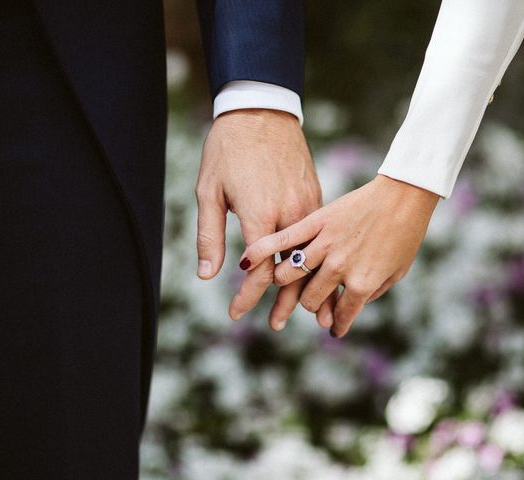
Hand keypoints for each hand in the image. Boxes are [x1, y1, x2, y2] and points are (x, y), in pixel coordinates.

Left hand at [195, 109, 323, 328]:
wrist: (261, 111)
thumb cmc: (229, 149)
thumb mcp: (210, 192)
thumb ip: (210, 236)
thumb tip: (208, 275)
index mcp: (261, 216)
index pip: (258, 271)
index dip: (247, 297)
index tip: (237, 314)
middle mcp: (290, 215)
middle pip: (291, 270)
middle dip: (284, 302)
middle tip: (276, 325)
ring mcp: (307, 205)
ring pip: (308, 256)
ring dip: (305, 284)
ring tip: (307, 310)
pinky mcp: (315, 196)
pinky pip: (315, 236)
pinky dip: (315, 258)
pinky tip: (314, 270)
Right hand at [239, 175, 439, 336]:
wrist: (404, 195)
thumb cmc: (406, 234)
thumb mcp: (397, 272)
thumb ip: (373, 292)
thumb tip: (352, 305)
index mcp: (362, 283)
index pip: (341, 315)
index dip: (338, 324)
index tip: (333, 328)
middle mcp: (339, 268)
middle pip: (309, 298)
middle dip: (309, 303)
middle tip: (310, 300)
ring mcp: (326, 244)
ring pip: (288, 275)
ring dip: (285, 282)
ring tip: (284, 280)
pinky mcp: (316, 222)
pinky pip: (282, 240)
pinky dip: (260, 251)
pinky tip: (244, 263)